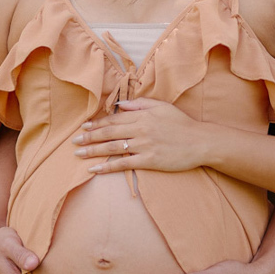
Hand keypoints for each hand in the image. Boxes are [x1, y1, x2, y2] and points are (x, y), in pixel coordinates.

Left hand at [73, 98, 204, 173]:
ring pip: (112, 147)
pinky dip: (107, 166)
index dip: (97, 123)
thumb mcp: (162, 106)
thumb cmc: (181, 123)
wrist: (200, 141)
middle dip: (89, 137)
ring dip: (93, 151)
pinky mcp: (148, 160)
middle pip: (109, 132)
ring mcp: (144, 145)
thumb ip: (140, 104)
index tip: (84, 127)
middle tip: (74, 141)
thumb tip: (121, 105)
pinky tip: (94, 169)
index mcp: (142, 115)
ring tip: (78, 154)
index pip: (114, 119)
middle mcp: (140, 129)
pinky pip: (123, 164)